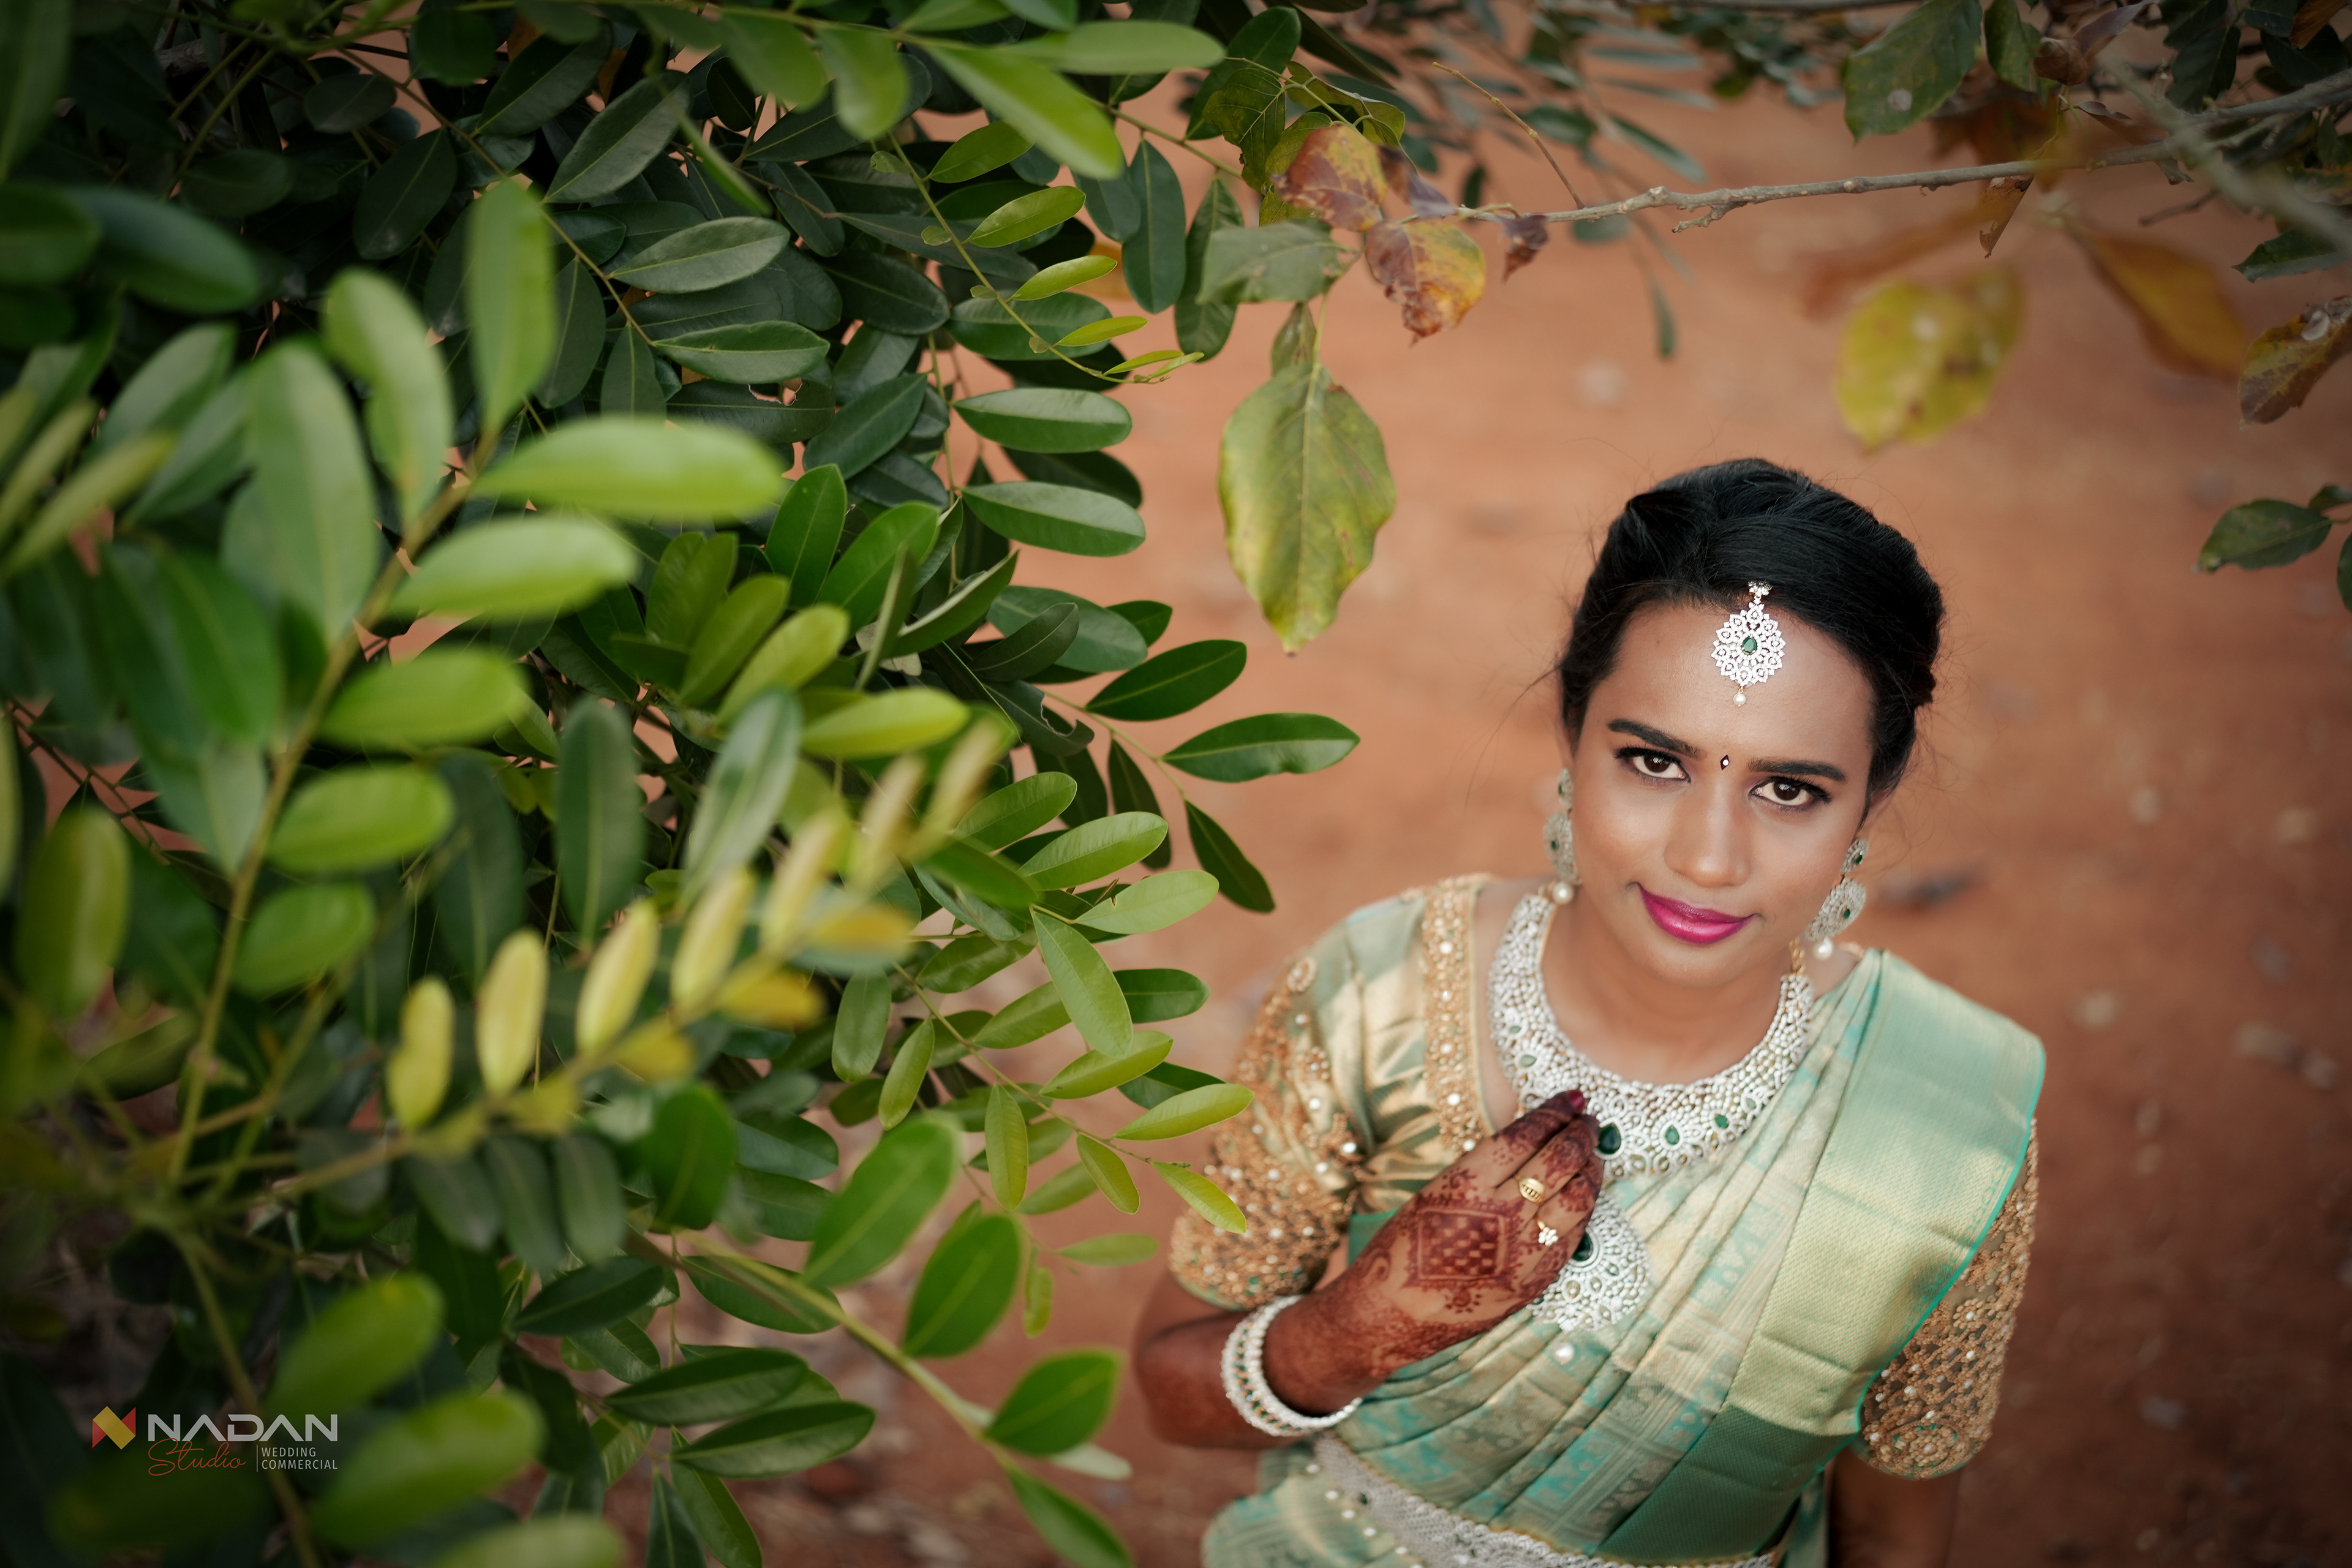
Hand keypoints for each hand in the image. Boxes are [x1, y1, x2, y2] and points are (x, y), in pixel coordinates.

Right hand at [1262, 1091, 1604, 1408]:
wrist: (1391, 1313)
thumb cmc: (1403, 1247)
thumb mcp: (1435, 1191)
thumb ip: (1484, 1169)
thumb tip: (1532, 1138)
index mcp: (1467, 1184)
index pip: (1527, 1134)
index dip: (1555, 1111)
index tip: (1572, 1097)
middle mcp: (1500, 1215)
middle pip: (1560, 1160)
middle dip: (1580, 1132)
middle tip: (1588, 1120)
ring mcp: (1523, 1252)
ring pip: (1579, 1197)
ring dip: (1591, 1169)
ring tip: (1592, 1155)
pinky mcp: (1535, 1282)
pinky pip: (1574, 1237)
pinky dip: (1583, 1209)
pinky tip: (1582, 1197)